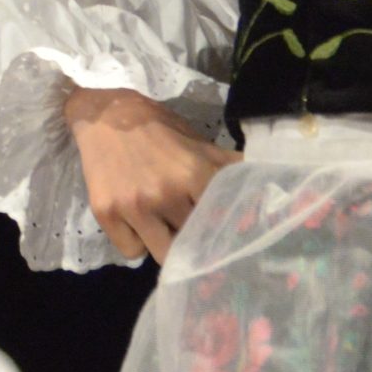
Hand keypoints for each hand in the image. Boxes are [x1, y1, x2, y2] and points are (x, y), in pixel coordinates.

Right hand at [64, 86, 238, 264]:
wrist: (104, 114)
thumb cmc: (157, 128)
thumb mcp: (197, 142)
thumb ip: (228, 169)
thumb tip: (268, 190)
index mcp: (193, 173)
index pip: (220, 224)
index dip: (221, 231)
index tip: (222, 236)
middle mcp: (164, 193)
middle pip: (193, 243)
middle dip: (193, 238)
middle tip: (187, 227)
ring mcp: (133, 206)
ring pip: (164, 256)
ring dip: (165, 244)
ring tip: (160, 223)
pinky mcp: (106, 214)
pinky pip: (132, 251)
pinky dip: (135, 241)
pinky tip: (134, 220)